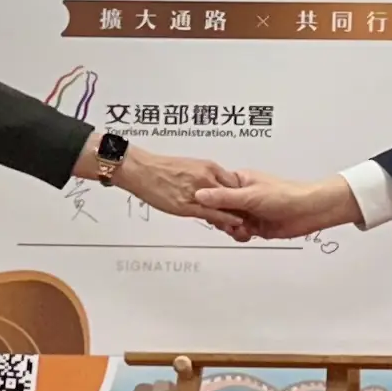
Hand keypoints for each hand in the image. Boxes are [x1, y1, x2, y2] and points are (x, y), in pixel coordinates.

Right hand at [96, 144, 250, 237]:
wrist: (140, 169)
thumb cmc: (159, 168)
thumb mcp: (189, 167)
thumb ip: (205, 177)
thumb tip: (213, 186)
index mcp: (209, 166)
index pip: (234, 181)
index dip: (241, 193)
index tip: (246, 201)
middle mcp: (207, 178)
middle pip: (234, 193)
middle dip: (243, 205)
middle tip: (251, 214)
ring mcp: (199, 192)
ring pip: (226, 205)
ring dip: (236, 215)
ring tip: (244, 223)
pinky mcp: (188, 205)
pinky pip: (213, 214)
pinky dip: (226, 220)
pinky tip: (234, 223)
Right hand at [193, 170, 360, 240]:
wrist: (308, 212)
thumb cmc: (286, 195)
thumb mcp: (249, 195)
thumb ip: (223, 198)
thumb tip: (199, 194)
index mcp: (238, 180)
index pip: (213, 189)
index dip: (208, 201)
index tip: (210, 210)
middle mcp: (241, 195)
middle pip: (218, 209)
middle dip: (221, 218)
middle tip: (230, 221)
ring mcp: (248, 211)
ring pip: (227, 223)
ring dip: (232, 228)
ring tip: (242, 228)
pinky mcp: (255, 225)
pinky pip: (238, 233)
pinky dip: (240, 236)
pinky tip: (248, 234)